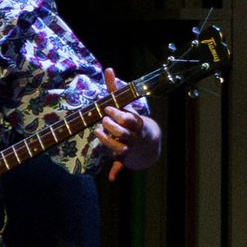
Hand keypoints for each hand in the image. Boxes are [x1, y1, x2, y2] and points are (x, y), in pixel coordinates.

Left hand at [93, 67, 162, 181]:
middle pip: (124, 132)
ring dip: (108, 142)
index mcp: (136, 123)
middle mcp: (134, 137)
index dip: (118, 114)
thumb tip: (108, 68)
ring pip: (120, 148)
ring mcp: (130, 148)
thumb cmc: (131, 120)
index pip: (129, 119)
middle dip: (113, 126)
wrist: (148, 144)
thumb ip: (114, 89)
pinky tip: (111, 178)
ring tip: (98, 131)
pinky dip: (116, 172)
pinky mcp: (124, 159)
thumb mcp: (125, 105)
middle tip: (103, 119)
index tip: (106, 108)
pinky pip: (121, 166)